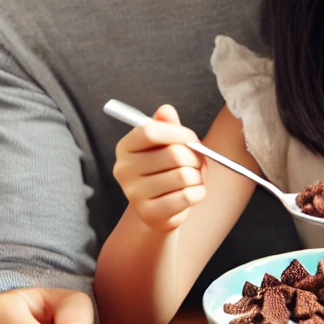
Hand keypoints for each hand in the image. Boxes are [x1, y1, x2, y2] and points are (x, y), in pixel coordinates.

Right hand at [111, 105, 207, 230]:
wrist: (159, 210)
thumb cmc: (164, 170)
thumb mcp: (165, 145)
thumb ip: (166, 126)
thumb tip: (166, 110)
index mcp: (125, 148)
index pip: (149, 132)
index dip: (178, 132)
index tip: (191, 138)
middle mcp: (124, 170)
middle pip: (173, 154)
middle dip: (195, 157)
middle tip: (199, 161)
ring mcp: (134, 194)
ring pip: (184, 176)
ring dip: (198, 176)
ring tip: (194, 178)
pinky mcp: (150, 214)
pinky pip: (188, 196)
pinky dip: (199, 192)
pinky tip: (193, 192)